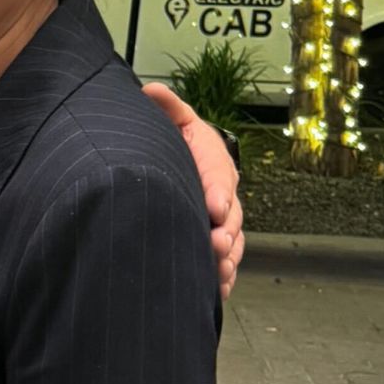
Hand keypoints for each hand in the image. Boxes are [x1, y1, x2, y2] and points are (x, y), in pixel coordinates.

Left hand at [141, 84, 242, 299]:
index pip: (220, 179)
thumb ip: (168, 108)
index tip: (214, 207)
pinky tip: (215, 292)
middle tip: (216, 246)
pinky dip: (221, 278)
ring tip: (218, 273)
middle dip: (226, 233)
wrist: (177, 163)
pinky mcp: (213, 243)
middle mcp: (223, 195)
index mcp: (213, 164)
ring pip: (231, 243)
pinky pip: (223, 262)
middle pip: (232, 218)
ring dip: (226, 259)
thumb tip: (152, 91)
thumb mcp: (174, 121)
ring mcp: (220, 222)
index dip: (219, 193)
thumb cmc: (175, 143)